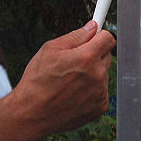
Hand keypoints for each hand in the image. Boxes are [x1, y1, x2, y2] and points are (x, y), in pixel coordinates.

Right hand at [14, 20, 115, 136]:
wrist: (32, 113)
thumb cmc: (37, 81)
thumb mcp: (49, 50)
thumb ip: (74, 36)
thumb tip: (91, 27)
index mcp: (87, 58)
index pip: (108, 39)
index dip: (99, 36)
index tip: (95, 36)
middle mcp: (98, 75)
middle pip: (106, 56)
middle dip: (93, 55)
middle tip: (73, 61)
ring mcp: (100, 93)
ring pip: (102, 75)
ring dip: (91, 74)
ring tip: (68, 81)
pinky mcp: (100, 107)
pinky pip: (100, 92)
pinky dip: (90, 91)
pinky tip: (72, 93)